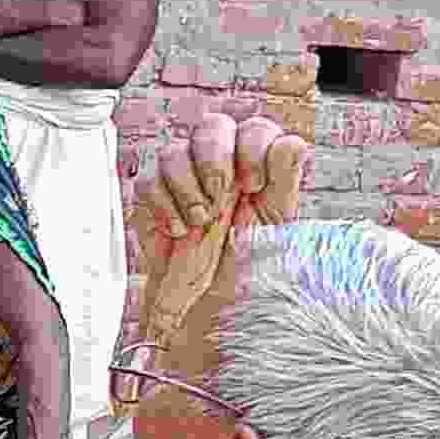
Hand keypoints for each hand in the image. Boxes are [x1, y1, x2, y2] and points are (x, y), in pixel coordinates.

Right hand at [128, 118, 309, 349]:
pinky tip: (179, 232)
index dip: (252, 147)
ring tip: (201, 223)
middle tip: (221, 196)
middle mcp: (222, 169)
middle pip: (213, 125)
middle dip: (214, 158)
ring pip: (174, 150)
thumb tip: (291, 144)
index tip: (254, 185)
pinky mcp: (154, 200)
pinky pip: (148, 182)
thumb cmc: (248, 274)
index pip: (255, 129)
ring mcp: (185, 181)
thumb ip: (285, 183)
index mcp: (259, 169)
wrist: (208, 313)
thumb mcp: (277, 229)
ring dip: (186, 188)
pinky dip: (163, 208)